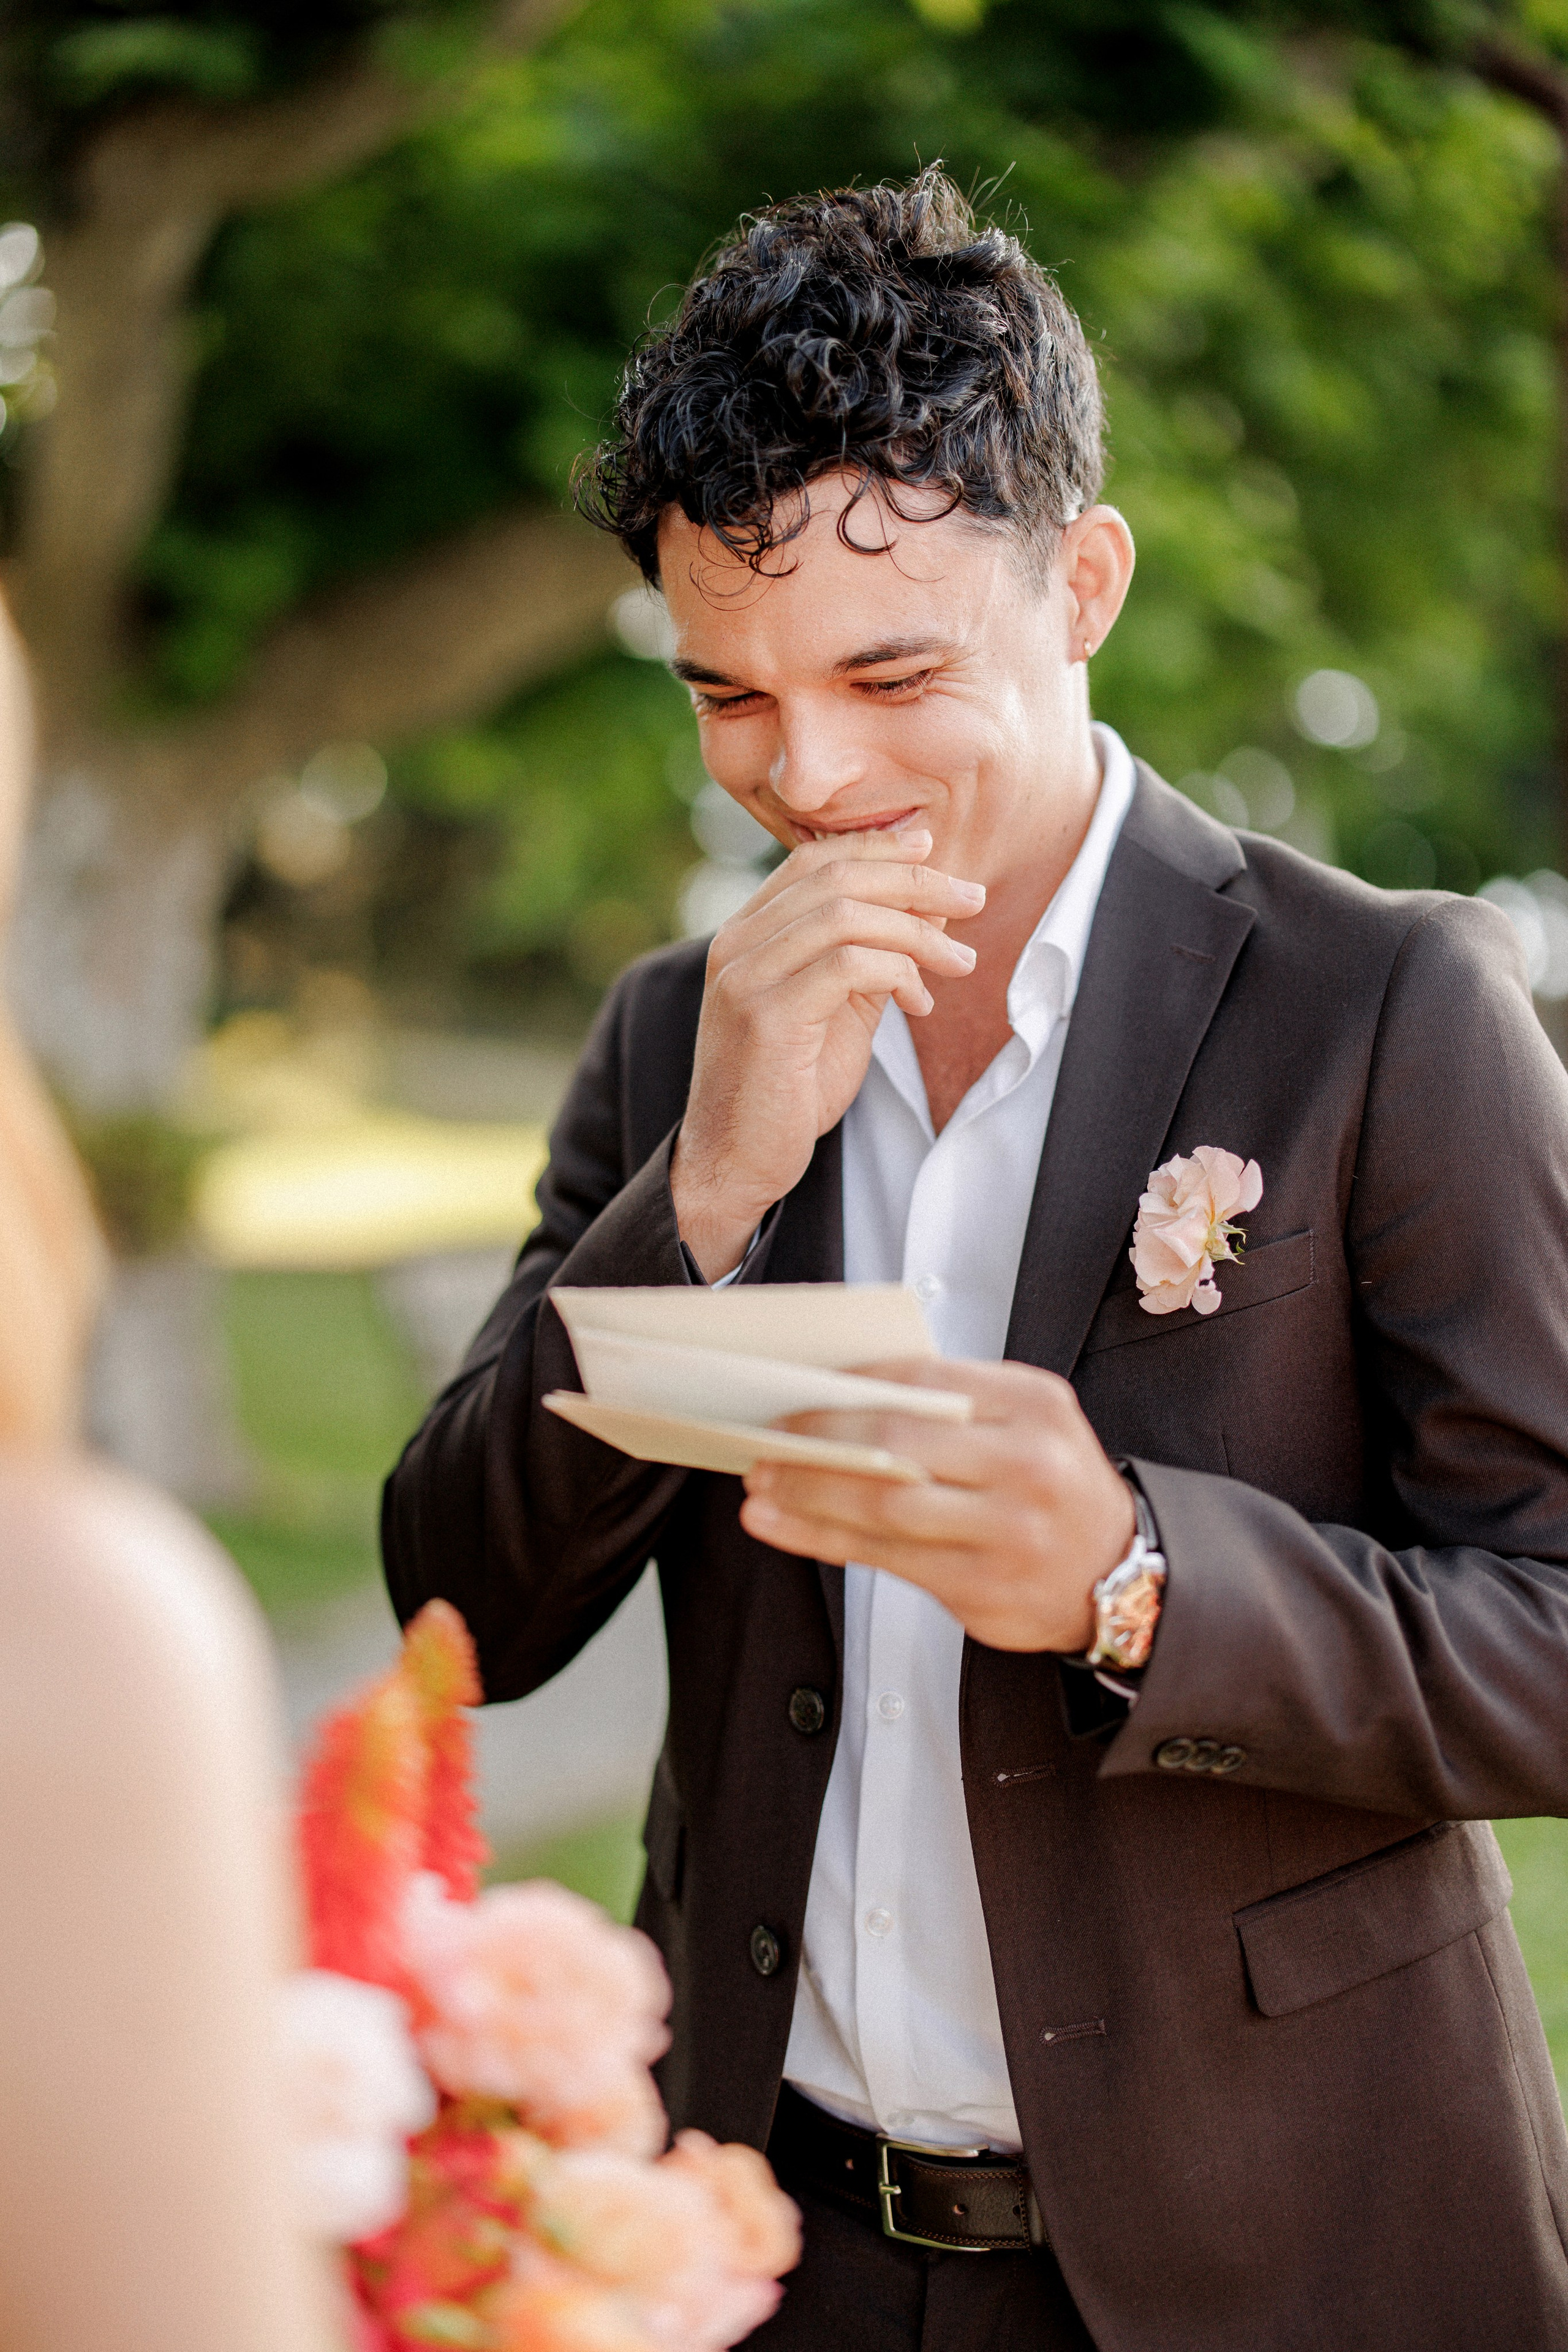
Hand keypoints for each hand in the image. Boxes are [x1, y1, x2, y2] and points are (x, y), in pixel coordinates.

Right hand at [670, 830, 984, 1277]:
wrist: (735, 1161)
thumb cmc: (787, 1090)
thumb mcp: (836, 1010)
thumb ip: (871, 959)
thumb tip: (928, 910)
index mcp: (747, 934)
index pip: (813, 860)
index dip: (877, 846)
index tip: (931, 848)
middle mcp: (738, 944)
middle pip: (835, 876)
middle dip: (914, 880)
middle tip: (971, 897)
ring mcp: (746, 977)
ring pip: (845, 914)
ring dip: (917, 931)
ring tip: (961, 961)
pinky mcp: (766, 1015)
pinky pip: (847, 965)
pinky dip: (898, 973)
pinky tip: (920, 1002)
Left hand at [738, 1359, 1135, 1651]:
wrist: (1118, 1571)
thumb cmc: (1053, 1486)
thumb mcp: (1027, 1424)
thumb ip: (952, 1406)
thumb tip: (842, 1395)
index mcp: (1033, 1407)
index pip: (924, 1380)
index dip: (852, 1384)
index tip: (802, 1389)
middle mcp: (1026, 1465)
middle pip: (896, 1443)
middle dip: (818, 1439)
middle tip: (768, 1437)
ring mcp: (1007, 1531)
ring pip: (883, 1505)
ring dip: (808, 1492)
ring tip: (763, 1484)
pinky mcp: (984, 1587)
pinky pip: (885, 1559)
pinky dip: (823, 1540)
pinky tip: (785, 1527)